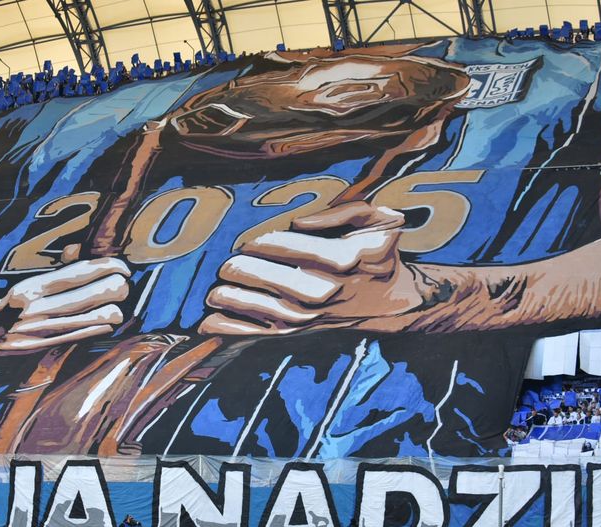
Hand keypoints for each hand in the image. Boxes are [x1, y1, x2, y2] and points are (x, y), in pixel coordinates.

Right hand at [0, 256, 130, 352]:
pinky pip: (95, 333)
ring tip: (113, 305)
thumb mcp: (31, 281)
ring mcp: (50, 329)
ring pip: (106, 315)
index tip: (122, 269)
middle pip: (104, 291)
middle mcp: (43, 306)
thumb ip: (59, 268)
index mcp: (36, 285)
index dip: (113, 267)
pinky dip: (106, 325)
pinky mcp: (56, 347)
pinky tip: (104, 320)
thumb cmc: (16, 303)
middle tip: (118, 287)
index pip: (86, 270)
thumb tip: (79, 250)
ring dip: (116, 308)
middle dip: (119, 287)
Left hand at [199, 201, 424, 335]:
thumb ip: (342, 211)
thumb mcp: (377, 220)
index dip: (263, 243)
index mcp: (342, 258)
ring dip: (232, 299)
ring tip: (214, 292)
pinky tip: (209, 324)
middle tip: (227, 265)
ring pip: (262, 307)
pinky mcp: (302, 331)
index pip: (289, 247)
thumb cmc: (378, 253)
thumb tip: (299, 222)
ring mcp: (311, 314)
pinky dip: (233, 330)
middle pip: (270, 278)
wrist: (391, 301)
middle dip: (242, 270)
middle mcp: (325, 289)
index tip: (250, 241)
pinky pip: (262, 332)